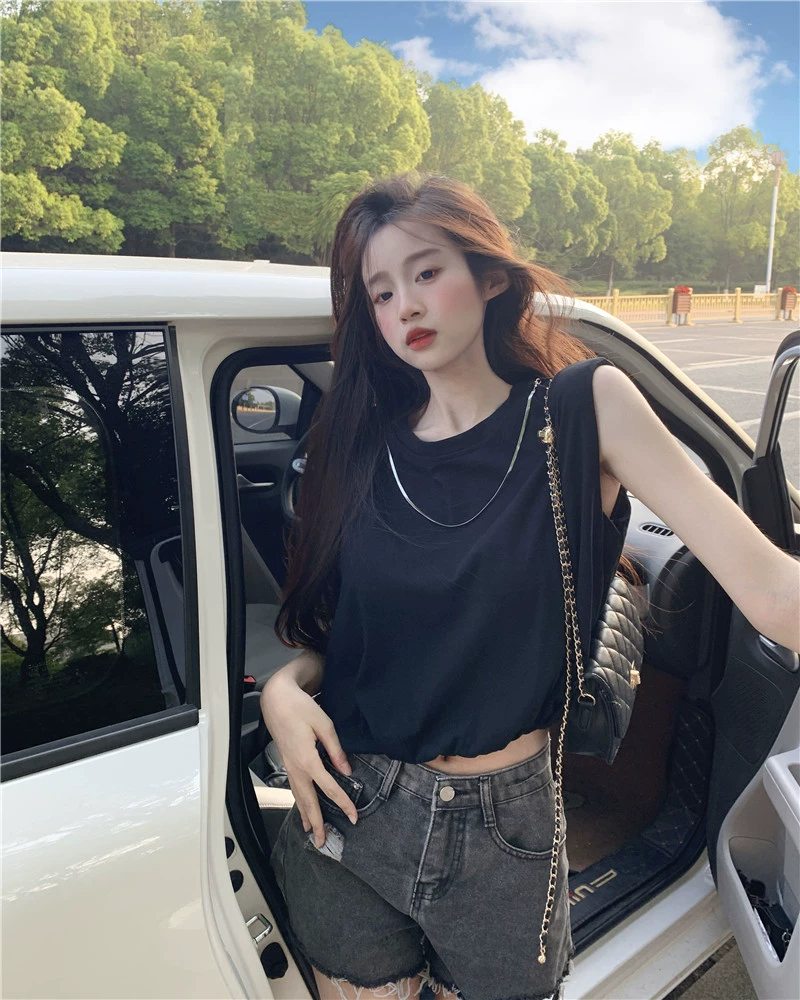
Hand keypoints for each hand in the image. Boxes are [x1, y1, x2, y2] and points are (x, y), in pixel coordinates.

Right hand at [260, 670, 358, 847]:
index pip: (329, 787)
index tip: (353, 817)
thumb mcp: (324, 725)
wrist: (277, 699)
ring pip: (298, 796)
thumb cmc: (301, 708)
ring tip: (311, 833)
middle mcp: (296, 767)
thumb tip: (346, 770)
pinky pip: (294, 787)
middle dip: (317, 822)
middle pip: (308, 800)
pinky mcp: (287, 762)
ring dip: (306, 816)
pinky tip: (302, 808)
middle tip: (322, 842)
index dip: (343, 803)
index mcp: (307, 759)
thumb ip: (336, 750)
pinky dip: (299, 801)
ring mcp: (289, 766)